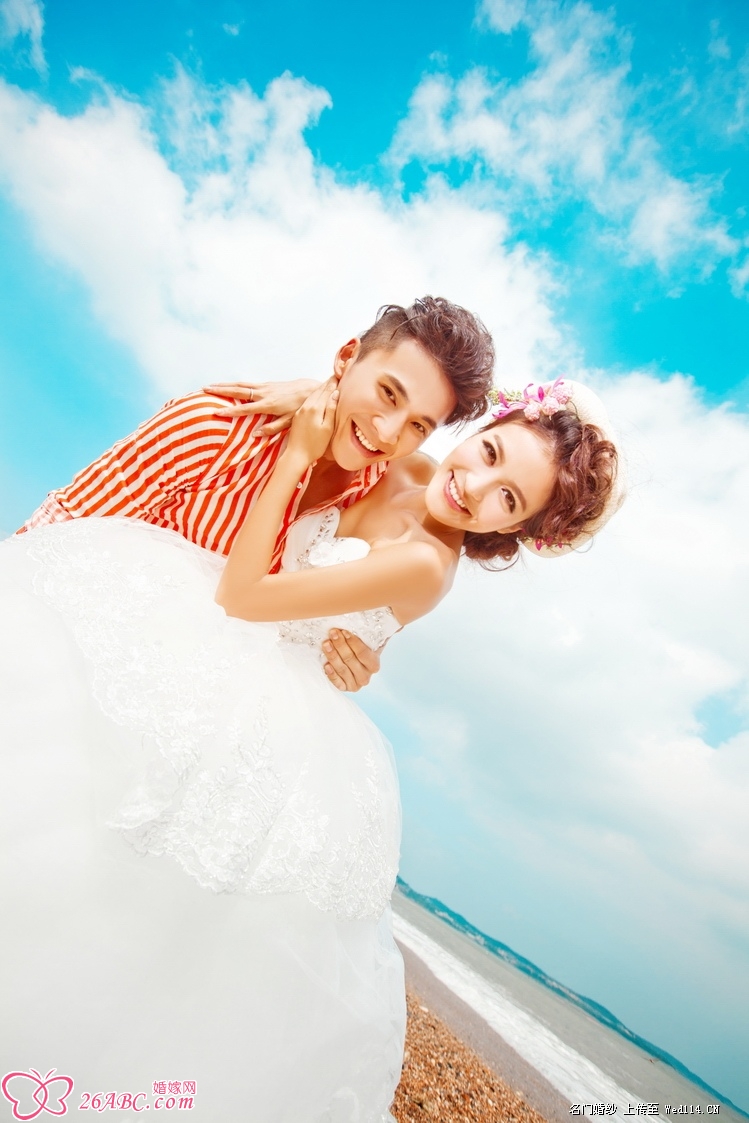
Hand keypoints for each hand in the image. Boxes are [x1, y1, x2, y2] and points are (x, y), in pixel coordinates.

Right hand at [203, 379, 320, 435]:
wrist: (310, 389)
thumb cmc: (300, 408)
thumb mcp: (289, 422)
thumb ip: (272, 428)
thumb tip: (255, 435)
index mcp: (268, 405)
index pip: (246, 409)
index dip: (231, 411)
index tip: (217, 412)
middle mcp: (264, 394)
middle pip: (239, 391)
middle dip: (221, 390)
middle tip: (205, 389)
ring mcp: (264, 387)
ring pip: (241, 385)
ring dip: (225, 384)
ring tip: (210, 385)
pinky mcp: (266, 384)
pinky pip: (247, 384)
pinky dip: (235, 384)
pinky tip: (227, 385)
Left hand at [286, 379, 338, 464]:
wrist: (296, 455)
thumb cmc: (315, 445)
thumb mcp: (327, 428)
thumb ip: (331, 410)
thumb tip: (335, 394)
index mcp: (315, 408)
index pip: (326, 391)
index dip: (333, 383)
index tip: (339, 375)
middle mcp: (306, 406)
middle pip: (318, 391)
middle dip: (327, 383)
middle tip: (335, 375)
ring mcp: (300, 411)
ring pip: (312, 395)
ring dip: (320, 388)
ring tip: (327, 382)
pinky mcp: (297, 416)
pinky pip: (307, 401)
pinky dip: (314, 395)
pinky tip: (316, 395)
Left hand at [322, 629, 381, 691]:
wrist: (355, 662)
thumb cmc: (363, 648)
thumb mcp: (373, 639)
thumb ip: (381, 631)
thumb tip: (397, 622)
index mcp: (374, 665)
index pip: (363, 653)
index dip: (354, 642)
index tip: (345, 631)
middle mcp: (366, 676)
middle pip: (350, 660)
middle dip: (340, 645)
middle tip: (333, 633)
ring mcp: (355, 684)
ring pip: (342, 669)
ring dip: (333, 655)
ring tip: (326, 643)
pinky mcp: (344, 688)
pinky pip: (337, 683)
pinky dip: (331, 674)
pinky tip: (326, 664)